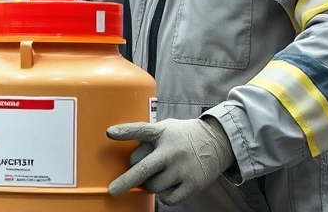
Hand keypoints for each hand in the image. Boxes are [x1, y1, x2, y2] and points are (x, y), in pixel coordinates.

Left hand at [107, 117, 234, 205]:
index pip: (142, 130)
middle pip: (144, 168)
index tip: (109, 133)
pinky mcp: (192, 183)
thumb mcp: (166, 128)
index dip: (125, 132)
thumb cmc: (184, 136)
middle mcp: (172, 150)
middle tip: (113, 190)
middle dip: (126, 180)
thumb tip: (128, 158)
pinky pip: (168, 198)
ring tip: (156, 177)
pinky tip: (168, 186)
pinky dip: (164, 196)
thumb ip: (148, 138)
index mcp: (163, 132)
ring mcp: (182, 168)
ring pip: (153, 186)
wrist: (217, 142)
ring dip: (149, 186)